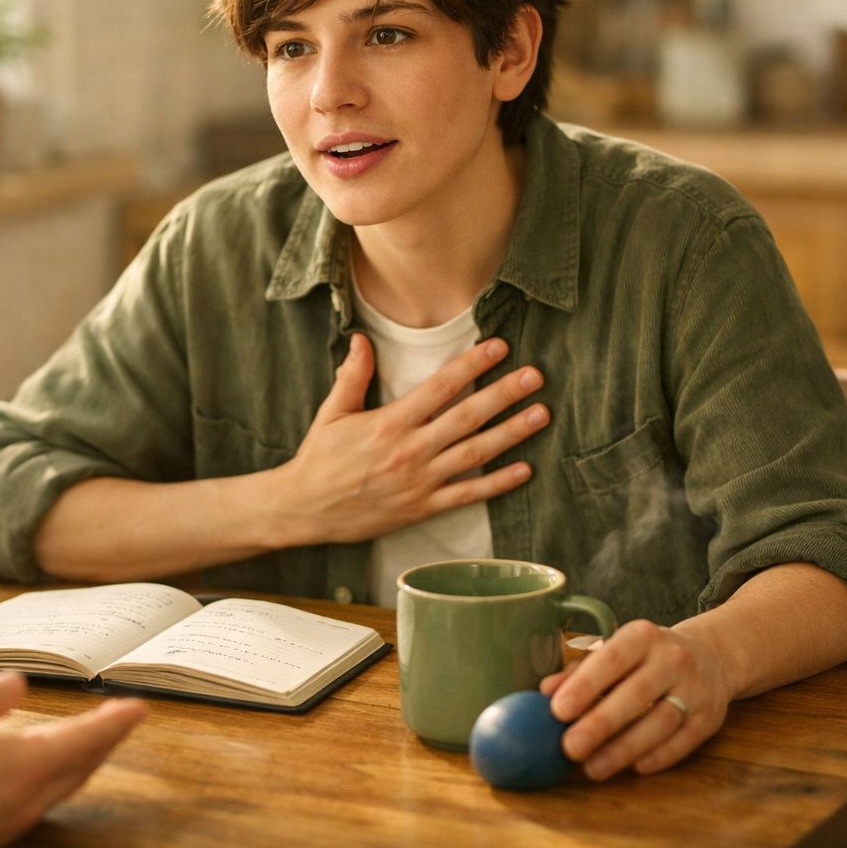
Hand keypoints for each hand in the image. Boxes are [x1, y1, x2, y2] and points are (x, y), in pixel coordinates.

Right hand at [0, 672, 145, 847]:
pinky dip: (45, 778)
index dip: (114, 721)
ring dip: (76, 761)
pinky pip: (31, 802)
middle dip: (101, 741)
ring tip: (79, 741)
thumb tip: (17, 686)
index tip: (138, 707)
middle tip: (115, 723)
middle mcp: (26, 799)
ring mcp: (7, 821)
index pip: (87, 738)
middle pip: (79, 766)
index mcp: (27, 765)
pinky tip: (28, 770)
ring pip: (57, 786)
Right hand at [277, 333, 548, 543]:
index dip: (472, 365)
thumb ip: (353, 375)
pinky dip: (497, 484)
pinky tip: (524, 470)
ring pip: (475, 454)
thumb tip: (362, 339)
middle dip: (504, 394)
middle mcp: (409, 451)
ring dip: (511, 434)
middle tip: (535, 376)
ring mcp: (419, 482)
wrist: (305, 509)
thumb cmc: (319, 459)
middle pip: (467, 417)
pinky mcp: (422, 508)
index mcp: (389, 423)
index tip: (499, 347)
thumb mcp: (333, 412)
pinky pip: (466, 495)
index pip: (440, 387)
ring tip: (541, 414)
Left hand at [540, 620, 735, 780]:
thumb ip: (580, 670)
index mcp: (642, 636)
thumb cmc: (647, 656)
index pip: (612, 658)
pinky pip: (684, 741)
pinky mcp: (710, 718)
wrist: (712, 656)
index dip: (585, 685)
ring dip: (625, 749)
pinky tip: (634, 768)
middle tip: (570, 747)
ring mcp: (696, 689)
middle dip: (601, 723)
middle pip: (637, 694)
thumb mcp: (617, 651)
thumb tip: (545, 691)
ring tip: (593, 768)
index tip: (558, 710)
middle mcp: (673, 659)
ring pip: (661, 722)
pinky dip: (659, 757)